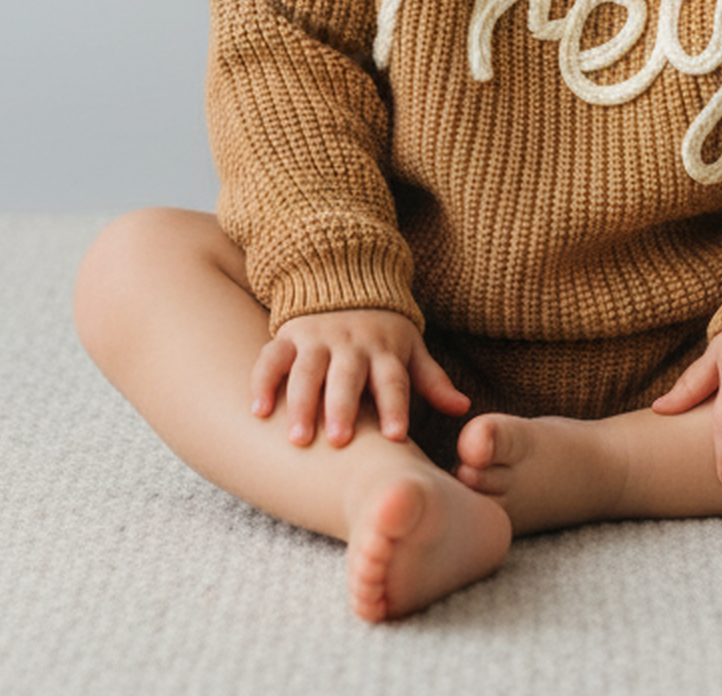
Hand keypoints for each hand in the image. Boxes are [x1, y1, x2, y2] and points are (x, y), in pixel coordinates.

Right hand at [249, 308, 469, 446]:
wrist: (345, 279)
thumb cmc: (383, 332)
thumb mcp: (411, 349)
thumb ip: (432, 381)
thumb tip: (463, 407)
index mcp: (385, 350)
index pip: (393, 379)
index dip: (396, 406)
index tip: (397, 437)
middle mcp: (351, 344)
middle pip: (347, 377)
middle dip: (343, 407)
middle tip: (339, 441)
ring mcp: (317, 339)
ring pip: (307, 370)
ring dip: (301, 402)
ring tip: (297, 438)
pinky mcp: (288, 337)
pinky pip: (272, 358)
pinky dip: (263, 381)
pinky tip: (258, 410)